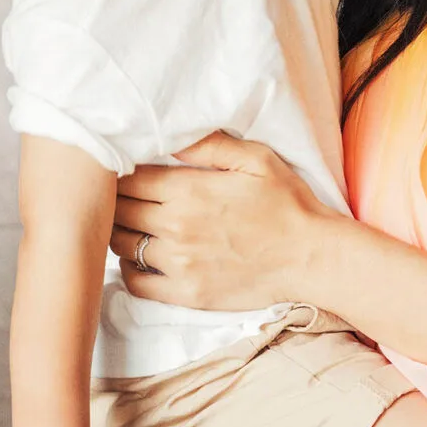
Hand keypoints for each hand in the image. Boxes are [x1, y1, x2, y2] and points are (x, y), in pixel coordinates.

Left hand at [111, 133, 330, 310]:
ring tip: (132, 224)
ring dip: (120, 231)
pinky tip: (141, 256)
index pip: (128, 177)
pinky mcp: (185, 293)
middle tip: (122, 196)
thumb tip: (169, 133)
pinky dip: (129, 268)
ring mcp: (178, 263)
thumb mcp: (255, 159)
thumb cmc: (287, 203)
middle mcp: (176, 226)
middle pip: (118, 209)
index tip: (125, 170)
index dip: (122, 171)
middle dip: (115, 199)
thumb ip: (208, 144)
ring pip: (120, 244)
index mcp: (188, 189)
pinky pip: (135, 281)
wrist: (311, 257)